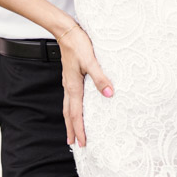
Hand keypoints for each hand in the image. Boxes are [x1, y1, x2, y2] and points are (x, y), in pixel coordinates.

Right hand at [59, 25, 113, 148]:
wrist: (66, 32)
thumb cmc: (79, 45)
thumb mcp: (91, 61)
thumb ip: (100, 78)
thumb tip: (109, 95)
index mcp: (73, 86)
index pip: (75, 114)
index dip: (79, 129)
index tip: (81, 143)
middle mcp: (69, 86)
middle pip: (68, 113)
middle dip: (72, 129)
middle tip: (74, 144)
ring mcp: (68, 81)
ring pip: (67, 106)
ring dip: (70, 120)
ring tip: (72, 130)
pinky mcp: (70, 76)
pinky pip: (69, 97)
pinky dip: (71, 108)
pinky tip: (76, 106)